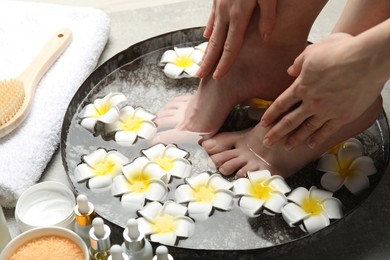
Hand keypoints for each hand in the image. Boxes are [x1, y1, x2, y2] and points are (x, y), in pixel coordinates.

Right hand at [198, 0, 276, 79]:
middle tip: (200, 75)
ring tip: (202, 61)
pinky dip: (209, 28)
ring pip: (212, 32)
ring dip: (206, 48)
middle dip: (208, 61)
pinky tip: (206, 36)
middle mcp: (225, 13)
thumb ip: (268, 15)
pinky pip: (211, 17)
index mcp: (239, 15)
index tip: (217, 77)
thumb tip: (265, 37)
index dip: (223, 64)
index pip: (230, 47)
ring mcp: (219, 5)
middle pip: (215, 44)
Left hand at [260, 33, 383, 149]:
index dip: (271, 114)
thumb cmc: (342, 51)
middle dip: (276, 133)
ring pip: (307, 129)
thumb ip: (299, 62)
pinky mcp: (343, 116)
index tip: (264, 123)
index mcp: (302, 86)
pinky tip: (310, 144)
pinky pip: (327, 131)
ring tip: (286, 147)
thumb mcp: (314, 50)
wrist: (368, 60)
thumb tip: (291, 71)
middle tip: (267, 142)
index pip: (281, 104)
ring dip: (295, 139)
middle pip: (289, 121)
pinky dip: (318, 138)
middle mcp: (312, 102)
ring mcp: (327, 111)